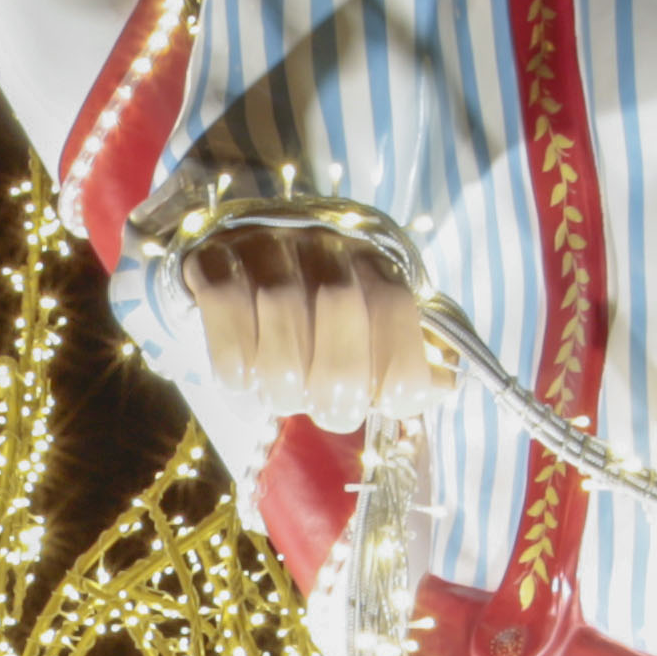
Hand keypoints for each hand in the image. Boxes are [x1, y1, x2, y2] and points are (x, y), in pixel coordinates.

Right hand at [179, 230, 441, 425]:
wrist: (239, 256)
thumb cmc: (315, 310)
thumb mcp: (367, 327)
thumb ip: (404, 354)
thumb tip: (442, 384)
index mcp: (371, 261)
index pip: (395, 303)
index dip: (395, 361)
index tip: (382, 403)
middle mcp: (323, 244)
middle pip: (339, 304)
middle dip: (337, 376)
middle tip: (329, 411)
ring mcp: (267, 245)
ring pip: (280, 305)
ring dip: (283, 374)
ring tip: (282, 398)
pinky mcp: (214, 257)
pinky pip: (224, 303)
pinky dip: (234, 355)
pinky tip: (241, 382)